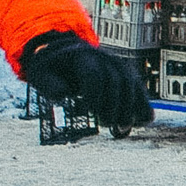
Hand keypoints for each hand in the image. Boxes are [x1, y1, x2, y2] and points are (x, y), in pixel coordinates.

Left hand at [20, 31, 153, 129]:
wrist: (68, 55)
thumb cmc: (52, 68)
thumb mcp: (41, 74)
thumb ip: (49, 85)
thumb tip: (64, 94)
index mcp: (83, 57)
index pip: (95, 74)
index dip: (95, 94)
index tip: (89, 111)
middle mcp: (105, 59)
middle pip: (117, 81)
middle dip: (114, 106)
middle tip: (109, 126)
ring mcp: (119, 67)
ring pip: (132, 85)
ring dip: (130, 110)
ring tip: (122, 131)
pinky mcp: (128, 77)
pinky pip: (140, 90)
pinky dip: (144, 106)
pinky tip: (143, 122)